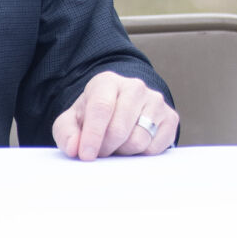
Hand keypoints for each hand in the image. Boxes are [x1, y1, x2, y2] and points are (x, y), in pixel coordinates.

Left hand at [53, 73, 176, 159]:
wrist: (120, 108)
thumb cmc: (93, 116)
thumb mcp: (71, 120)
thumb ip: (65, 132)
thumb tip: (74, 148)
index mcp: (108, 82)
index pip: (101, 108)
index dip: (93, 135)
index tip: (86, 155)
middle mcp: (135, 87)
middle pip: (120, 129)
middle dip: (106, 147)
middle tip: (100, 152)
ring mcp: (156, 101)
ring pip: (139, 140)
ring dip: (123, 152)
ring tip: (116, 146)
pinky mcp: (171, 117)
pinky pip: (155, 147)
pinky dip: (141, 154)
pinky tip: (133, 145)